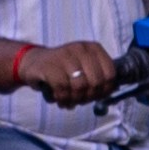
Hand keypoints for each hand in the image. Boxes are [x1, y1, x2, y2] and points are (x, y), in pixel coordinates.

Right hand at [15, 39, 130, 106]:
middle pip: (96, 81)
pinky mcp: (50, 65)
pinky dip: (63, 99)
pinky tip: (59, 99)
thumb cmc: (63, 69)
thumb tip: (114, 89)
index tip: (96, 97)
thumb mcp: (84, 67)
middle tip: (81, 101)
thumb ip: (99, 76)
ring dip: (75, 99)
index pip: (110, 73)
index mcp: (93, 48)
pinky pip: (63, 89)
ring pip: (80, 86)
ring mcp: (65, 55)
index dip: (106, 90)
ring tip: (69, 101)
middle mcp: (81, 49)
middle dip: (89, 97)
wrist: (34, 62)